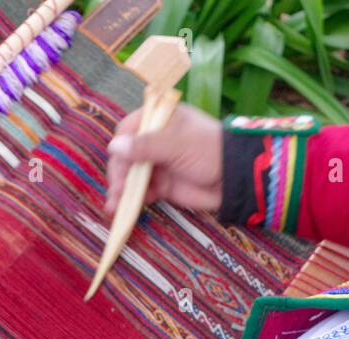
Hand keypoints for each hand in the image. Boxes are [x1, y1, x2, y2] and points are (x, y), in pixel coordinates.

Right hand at [105, 102, 222, 214]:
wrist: (234, 178)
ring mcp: (158, 164)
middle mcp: (155, 141)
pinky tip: (126, 208)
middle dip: (119, 173)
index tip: (119, 164)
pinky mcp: (162, 185)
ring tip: (116, 205)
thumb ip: (145, 146)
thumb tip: (114, 146)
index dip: (120, 148)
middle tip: (118, 189)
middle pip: (125, 156)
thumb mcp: (176, 144)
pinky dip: (132, 199)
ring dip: (121, 189)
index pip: (128, 131)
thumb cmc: (209, 150)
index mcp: (160, 121)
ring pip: (130, 175)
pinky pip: (141, 191)